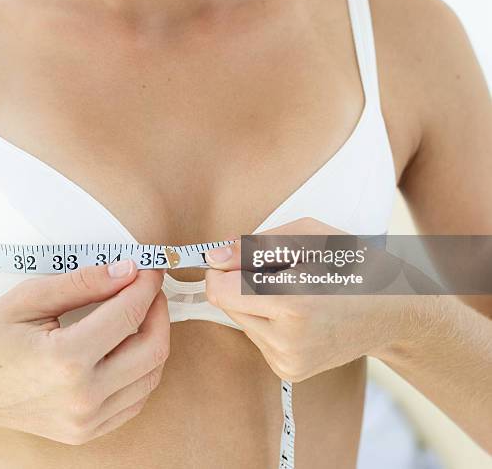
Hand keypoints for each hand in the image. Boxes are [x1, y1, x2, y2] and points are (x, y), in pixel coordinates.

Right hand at [0, 260, 168, 443]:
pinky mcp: (87, 432)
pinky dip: (142, 368)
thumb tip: (127, 269)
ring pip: (151, 376)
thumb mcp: (29, 298)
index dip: (146, 284)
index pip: (129, 313)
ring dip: (155, 338)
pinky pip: (136, 399)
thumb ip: (84, 282)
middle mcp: (83, 397)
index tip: (149, 266)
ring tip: (138, 312)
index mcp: (65, 360)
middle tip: (147, 287)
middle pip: (154, 349)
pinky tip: (128, 345)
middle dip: (159, 310)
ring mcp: (87, 421)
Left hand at [204, 217, 417, 381]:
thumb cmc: (354, 265)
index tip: (235, 258)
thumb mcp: (308, 236)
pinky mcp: (289, 372)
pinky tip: (297, 313)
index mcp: (294, 305)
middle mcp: (287, 342)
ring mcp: (288, 362)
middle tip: (278, 272)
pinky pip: (257, 336)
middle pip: (226, 305)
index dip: (223, 269)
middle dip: (241, 283)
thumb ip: (254, 246)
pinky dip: (268, 319)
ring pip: (240, 320)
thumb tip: (214, 258)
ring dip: (255, 302)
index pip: (220, 291)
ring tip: (294, 292)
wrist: (394, 313)